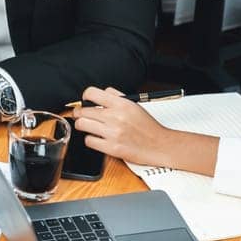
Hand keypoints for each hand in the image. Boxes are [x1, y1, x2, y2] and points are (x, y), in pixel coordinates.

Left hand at [73, 86, 217, 174]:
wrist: (159, 145)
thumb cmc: (148, 126)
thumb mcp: (134, 104)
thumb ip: (117, 96)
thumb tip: (102, 92)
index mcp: (121, 104)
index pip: (91, 93)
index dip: (85, 97)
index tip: (85, 102)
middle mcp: (115, 117)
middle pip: (83, 111)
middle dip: (81, 114)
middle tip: (84, 116)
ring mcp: (112, 133)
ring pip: (82, 125)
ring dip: (84, 126)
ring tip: (90, 127)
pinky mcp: (111, 148)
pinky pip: (89, 141)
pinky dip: (91, 140)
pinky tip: (98, 138)